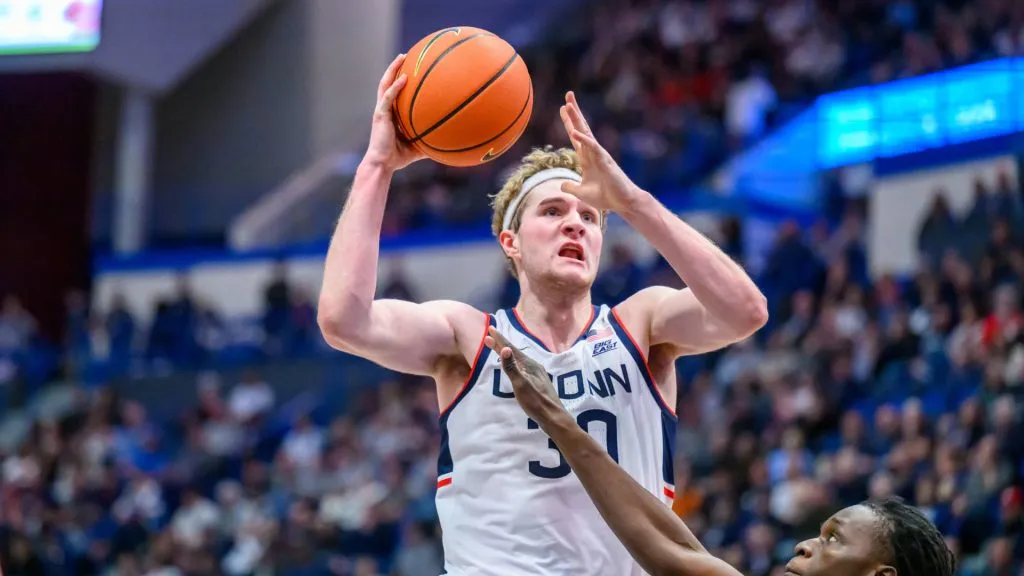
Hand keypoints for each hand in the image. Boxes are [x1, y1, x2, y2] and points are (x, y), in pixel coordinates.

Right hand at [363, 54, 426, 171]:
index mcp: (391, 114)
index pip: (394, 91)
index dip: (400, 78)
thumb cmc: (398, 157)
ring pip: (385, 84)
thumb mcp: (418, 146)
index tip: (412, 68)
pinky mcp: (380, 115)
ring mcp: (381, 110)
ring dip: (393, 69)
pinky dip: (395, 87)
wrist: (383, 164)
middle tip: (406, 55)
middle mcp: (384, 108)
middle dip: (395, 67)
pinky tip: (404, 78)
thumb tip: (449, 141)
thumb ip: (429, 139)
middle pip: (388, 82)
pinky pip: (388, 97)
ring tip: (402, 57)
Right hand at [484, 327, 567, 425]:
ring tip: (498, 349)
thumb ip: (512, 367)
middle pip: (514, 353)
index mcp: (529, 365)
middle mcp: (533, 366)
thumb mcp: (521, 385)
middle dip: (501, 345)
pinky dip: (513, 363)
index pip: (511, 349)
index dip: (500, 339)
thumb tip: (504, 349)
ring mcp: (536, 374)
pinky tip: (514, 367)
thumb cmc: (535, 402)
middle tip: (488, 337)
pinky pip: (522, 367)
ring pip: (518, 360)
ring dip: (507, 354)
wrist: (553, 417)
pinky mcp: (537, 382)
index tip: (490, 328)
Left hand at [558, 91, 641, 213]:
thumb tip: (561, 185)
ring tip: (568, 105)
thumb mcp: (582, 193)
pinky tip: (574, 131)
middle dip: (574, 112)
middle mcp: (593, 153)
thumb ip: (571, 187)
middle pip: (581, 128)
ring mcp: (599, 155)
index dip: (569, 122)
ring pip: (586, 133)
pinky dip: (582, 139)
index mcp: (587, 158)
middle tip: (568, 95)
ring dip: (576, 119)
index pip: (576, 137)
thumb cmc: (606, 196)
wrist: (623, 202)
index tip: (563, 108)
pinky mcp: (604, 161)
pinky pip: (592, 147)